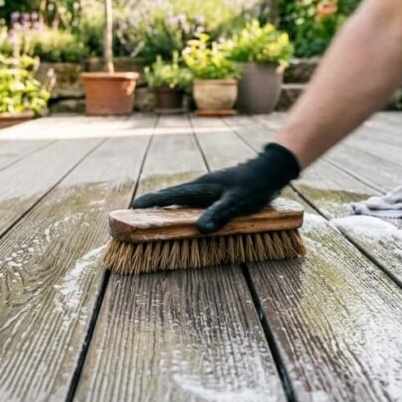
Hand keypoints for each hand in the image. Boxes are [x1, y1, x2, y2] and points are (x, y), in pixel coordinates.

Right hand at [131, 143, 299, 232]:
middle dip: (152, 209)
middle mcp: (199, 189)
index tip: (130, 210)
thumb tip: (200, 229)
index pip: (168, 196)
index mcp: (200, 188)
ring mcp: (206, 191)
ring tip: (151, 223)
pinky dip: (181, 213)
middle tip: (134, 221)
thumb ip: (220, 214)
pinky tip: (182, 221)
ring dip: (166, 211)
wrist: (270, 171)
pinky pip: (191, 205)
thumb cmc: (254, 186)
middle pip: (170, 199)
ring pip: (180, 202)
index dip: (150, 203)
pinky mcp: (213, 195)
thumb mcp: (238, 202)